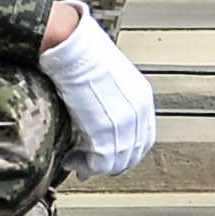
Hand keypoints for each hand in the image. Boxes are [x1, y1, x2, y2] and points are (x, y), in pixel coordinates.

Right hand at [36, 3, 156, 175]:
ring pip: (116, 162)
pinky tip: (71, 159)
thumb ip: (110, 103)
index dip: (126, 152)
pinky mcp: (104, 130)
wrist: (71, 48)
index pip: (143, 138)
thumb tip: (96, 122)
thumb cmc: (82, 56)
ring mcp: (123, 123)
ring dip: (94, 167)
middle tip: (89, 166)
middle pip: (132, 154)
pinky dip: (85, 166)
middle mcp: (138, 112)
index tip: (109, 158)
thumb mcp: (109, 79)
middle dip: (110, 164)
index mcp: (142, 99)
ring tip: (75, 161)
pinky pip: (99, 162)